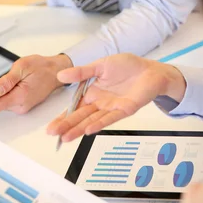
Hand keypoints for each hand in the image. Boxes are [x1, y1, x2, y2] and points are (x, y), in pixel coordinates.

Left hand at [0, 53, 72, 113]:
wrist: (55, 72)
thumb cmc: (41, 68)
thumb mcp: (22, 66)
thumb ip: (8, 80)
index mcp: (20, 96)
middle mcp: (21, 106)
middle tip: (9, 79)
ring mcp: (23, 107)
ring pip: (3, 103)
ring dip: (6, 92)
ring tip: (16, 81)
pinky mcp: (23, 106)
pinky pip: (10, 101)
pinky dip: (11, 93)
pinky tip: (19, 84)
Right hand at [46, 54, 185, 141]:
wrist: (150, 70)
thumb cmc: (127, 66)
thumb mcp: (100, 65)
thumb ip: (81, 72)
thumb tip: (61, 75)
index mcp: (93, 91)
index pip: (74, 107)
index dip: (63, 117)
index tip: (51, 126)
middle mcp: (101, 102)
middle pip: (80, 116)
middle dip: (66, 125)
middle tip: (54, 134)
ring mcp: (112, 107)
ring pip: (92, 120)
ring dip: (79, 129)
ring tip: (66, 137)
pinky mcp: (125, 109)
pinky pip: (110, 118)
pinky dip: (99, 123)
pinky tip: (88, 130)